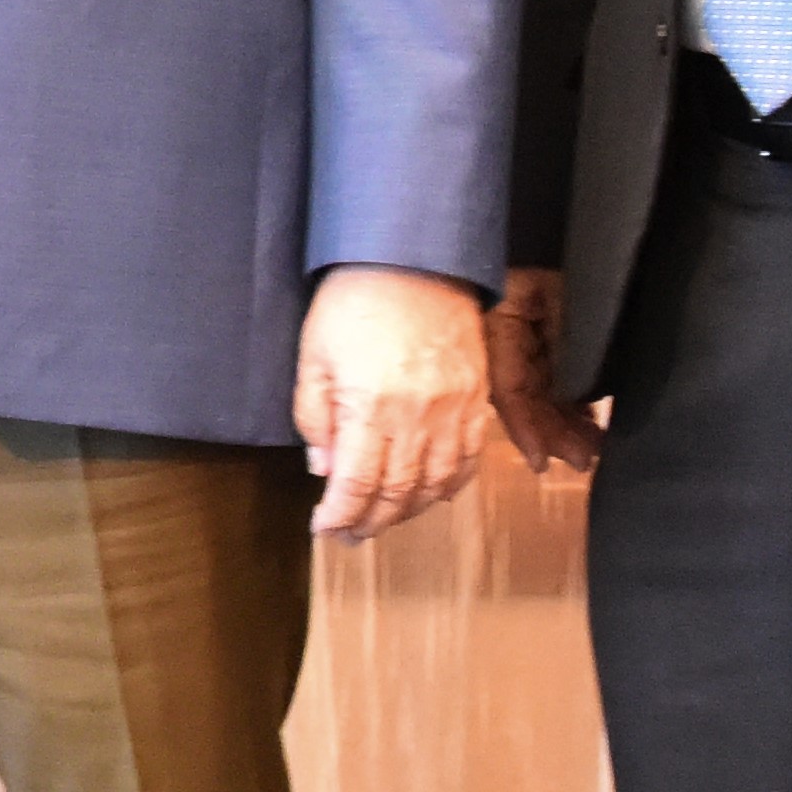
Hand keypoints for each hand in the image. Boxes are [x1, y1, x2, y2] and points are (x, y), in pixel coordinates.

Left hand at [293, 261, 489, 541]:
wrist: (413, 257)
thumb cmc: (355, 300)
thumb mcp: (314, 358)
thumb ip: (316, 419)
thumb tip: (325, 470)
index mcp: (370, 408)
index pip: (356, 486)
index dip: (339, 517)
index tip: (324, 527)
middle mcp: (417, 417)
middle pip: (397, 494)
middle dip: (369, 522)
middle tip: (349, 534)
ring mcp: (454, 410)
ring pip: (435, 485)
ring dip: (407, 511)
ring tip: (383, 518)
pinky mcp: (477, 399)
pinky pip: (468, 461)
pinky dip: (447, 487)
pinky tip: (428, 494)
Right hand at [488, 262, 608, 476]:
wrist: (545, 226)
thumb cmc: (543, 252)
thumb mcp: (553, 291)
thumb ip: (561, 332)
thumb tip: (576, 388)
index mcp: (499, 333)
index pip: (510, 392)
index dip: (525, 430)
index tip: (540, 462)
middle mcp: (510, 347)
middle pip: (529, 402)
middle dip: (555, 434)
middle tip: (585, 459)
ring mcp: (528, 347)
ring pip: (545, 397)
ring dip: (568, 425)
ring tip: (595, 448)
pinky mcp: (547, 344)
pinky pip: (557, 382)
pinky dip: (575, 404)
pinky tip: (593, 423)